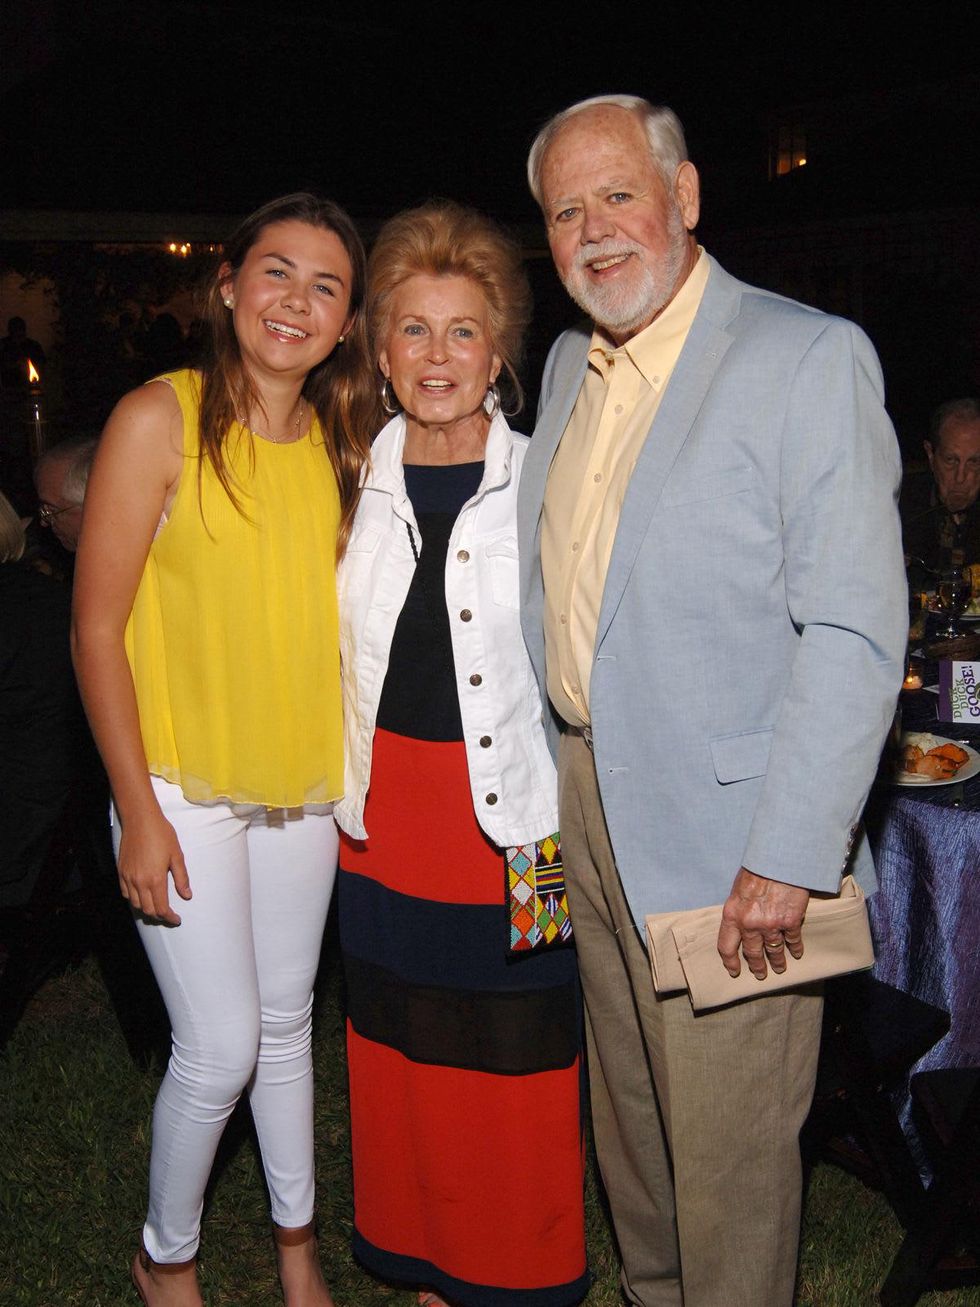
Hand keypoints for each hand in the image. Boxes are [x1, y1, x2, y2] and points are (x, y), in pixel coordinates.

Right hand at [116, 809, 190, 925]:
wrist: (140, 820)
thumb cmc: (162, 834)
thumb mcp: (177, 855)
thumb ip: (181, 878)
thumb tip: (187, 895)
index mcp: (156, 879)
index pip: (161, 908)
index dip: (169, 917)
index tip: (176, 920)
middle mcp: (139, 882)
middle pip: (148, 910)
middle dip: (159, 916)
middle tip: (168, 914)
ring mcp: (128, 877)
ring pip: (135, 904)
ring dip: (146, 909)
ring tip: (156, 907)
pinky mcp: (121, 872)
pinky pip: (125, 893)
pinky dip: (134, 899)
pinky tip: (142, 896)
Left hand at [717, 867, 808, 980]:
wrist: (779, 859)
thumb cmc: (757, 869)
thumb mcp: (738, 890)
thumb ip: (739, 910)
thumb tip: (741, 924)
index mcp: (732, 915)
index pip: (726, 946)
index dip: (730, 962)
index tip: (734, 970)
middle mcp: (750, 924)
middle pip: (752, 953)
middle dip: (757, 966)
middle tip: (760, 974)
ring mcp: (771, 925)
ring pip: (774, 951)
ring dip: (777, 962)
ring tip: (779, 968)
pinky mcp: (790, 922)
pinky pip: (792, 941)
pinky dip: (795, 949)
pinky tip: (797, 953)